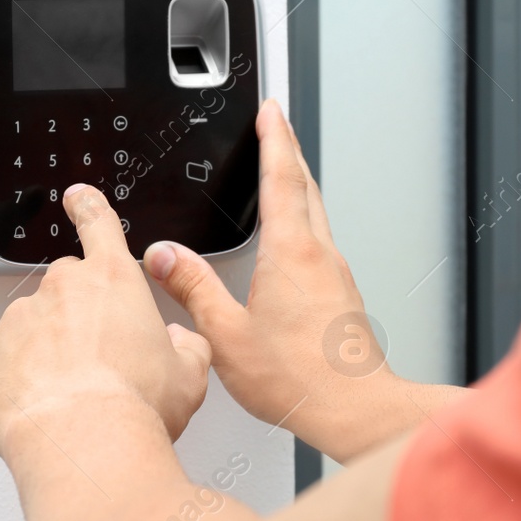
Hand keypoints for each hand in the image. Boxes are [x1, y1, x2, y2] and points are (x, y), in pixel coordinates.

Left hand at [0, 184, 213, 460]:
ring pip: (33, 328)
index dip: (89, 208)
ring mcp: (21, 318)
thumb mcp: (189, 375)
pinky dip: (17, 378)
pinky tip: (42, 406)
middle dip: (79, 318)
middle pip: (68, 289)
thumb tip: (181, 343)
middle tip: (98, 363)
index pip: (99, 225)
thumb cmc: (134, 407)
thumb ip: (186, 346)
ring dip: (47, 352)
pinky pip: (2, 360)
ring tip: (71, 397)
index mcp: (113, 280)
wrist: (82, 443)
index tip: (77, 198)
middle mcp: (62, 289)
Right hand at [143, 99, 453, 462]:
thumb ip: (193, 289)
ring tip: (282, 173)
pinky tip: (291, 240)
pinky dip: (304, 221)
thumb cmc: (300, 380)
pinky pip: (320, 241)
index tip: (271, 111)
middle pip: (306, 185)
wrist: (355, 409)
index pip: (281, 177)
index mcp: (290, 253)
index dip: (274, 138)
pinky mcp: (342, 294)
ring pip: (317, 212)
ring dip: (298, 184)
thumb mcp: (226, 334)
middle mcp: (319, 255)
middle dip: (288, 150)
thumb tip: (165, 257)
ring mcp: (336, 274)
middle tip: (277, 127)